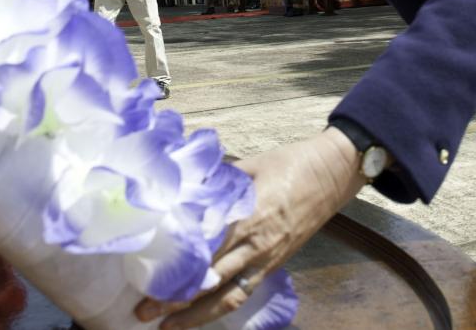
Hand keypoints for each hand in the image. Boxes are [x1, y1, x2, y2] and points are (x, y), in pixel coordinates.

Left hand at [135, 128, 364, 329]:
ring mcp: (267, 259)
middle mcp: (256, 244)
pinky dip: (221, 307)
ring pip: (228, 297)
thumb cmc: (290, 163)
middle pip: (210, 281)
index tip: (146, 276)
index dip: (176, 267)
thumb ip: (217, 182)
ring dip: (196, 315)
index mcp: (246, 216)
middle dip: (176, 300)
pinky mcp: (275, 265)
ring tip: (167, 326)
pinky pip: (245, 293)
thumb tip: (184, 189)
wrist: (331, 173)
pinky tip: (201, 316)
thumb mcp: (249, 166)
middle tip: (143, 310)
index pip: (205, 250)